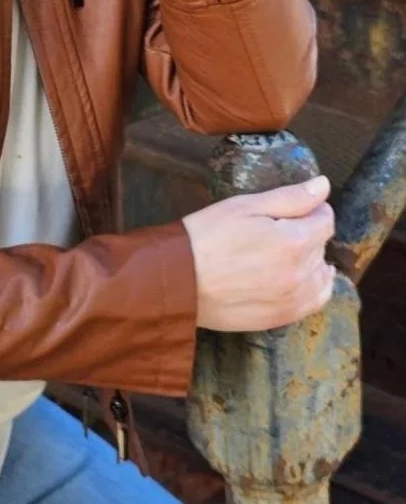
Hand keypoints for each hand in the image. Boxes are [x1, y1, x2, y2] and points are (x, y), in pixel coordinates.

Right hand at [182, 176, 335, 331]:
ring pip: (321, 275)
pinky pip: (314, 302)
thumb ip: (290, 197)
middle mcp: (301, 274)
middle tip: (279, 227)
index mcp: (294, 240)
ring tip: (287, 252)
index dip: (313, 208)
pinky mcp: (281, 318)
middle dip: (308, 232)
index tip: (295, 207)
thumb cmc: (207, 235)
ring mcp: (293, 300)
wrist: (178, 279)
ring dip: (312, 260)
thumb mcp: (245, 205)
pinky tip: (299, 278)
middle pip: (322, 246)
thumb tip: (324, 185)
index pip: (325, 220)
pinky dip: (313, 287)